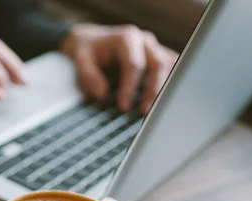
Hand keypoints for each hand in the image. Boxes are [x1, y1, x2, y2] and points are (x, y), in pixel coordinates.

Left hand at [61, 23, 177, 113]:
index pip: (134, 64)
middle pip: (157, 64)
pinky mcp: (159, 55)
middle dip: (152, 90)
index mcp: (127, 38)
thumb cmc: (87, 51)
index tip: (123, 107)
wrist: (92, 41)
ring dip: (164, 89)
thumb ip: (88, 75)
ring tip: (155, 111)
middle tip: (144, 112)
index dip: (130, 87)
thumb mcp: (80, 60)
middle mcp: (144, 41)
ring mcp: (154, 47)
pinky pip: (171, 67)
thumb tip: (101, 93)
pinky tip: (167, 99)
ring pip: (168, 66)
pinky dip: (171, 82)